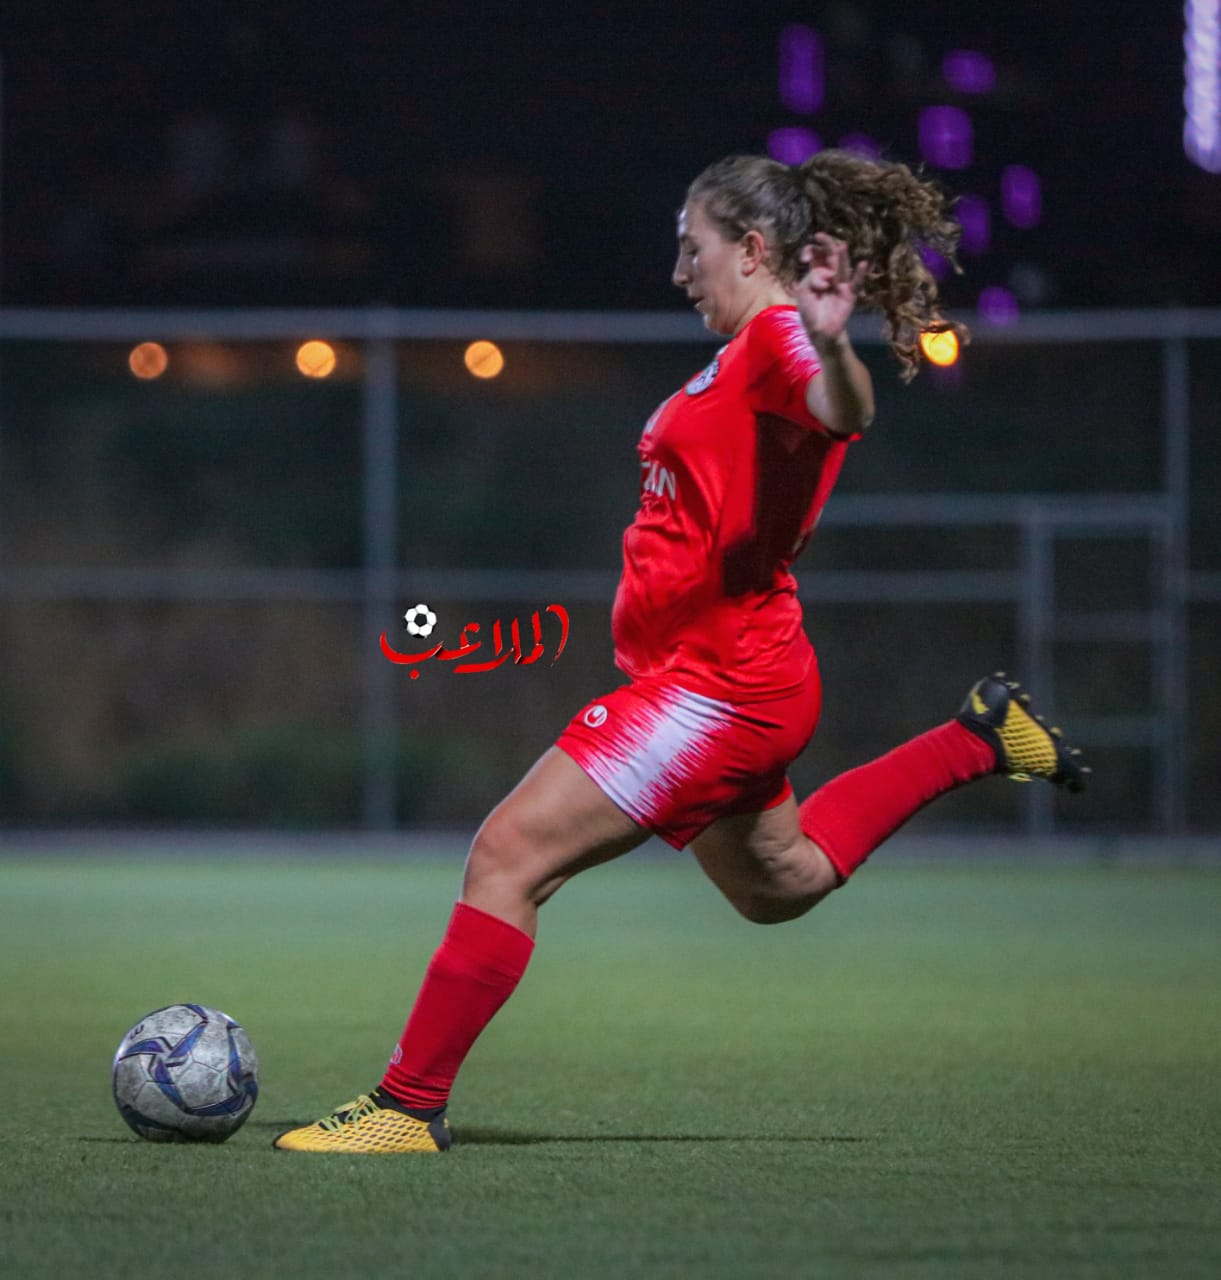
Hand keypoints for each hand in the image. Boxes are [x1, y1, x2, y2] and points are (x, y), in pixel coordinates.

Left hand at [795, 234, 867, 349]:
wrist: (820, 331)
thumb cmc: (810, 311)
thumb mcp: (803, 291)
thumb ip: (812, 278)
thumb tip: (828, 275)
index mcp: (816, 273)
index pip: (816, 256)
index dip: (811, 252)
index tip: (805, 258)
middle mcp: (830, 275)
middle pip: (830, 256)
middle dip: (826, 245)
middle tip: (820, 235)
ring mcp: (841, 283)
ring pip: (842, 267)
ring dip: (842, 257)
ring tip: (841, 245)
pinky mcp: (849, 294)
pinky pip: (856, 283)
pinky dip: (859, 274)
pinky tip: (862, 264)